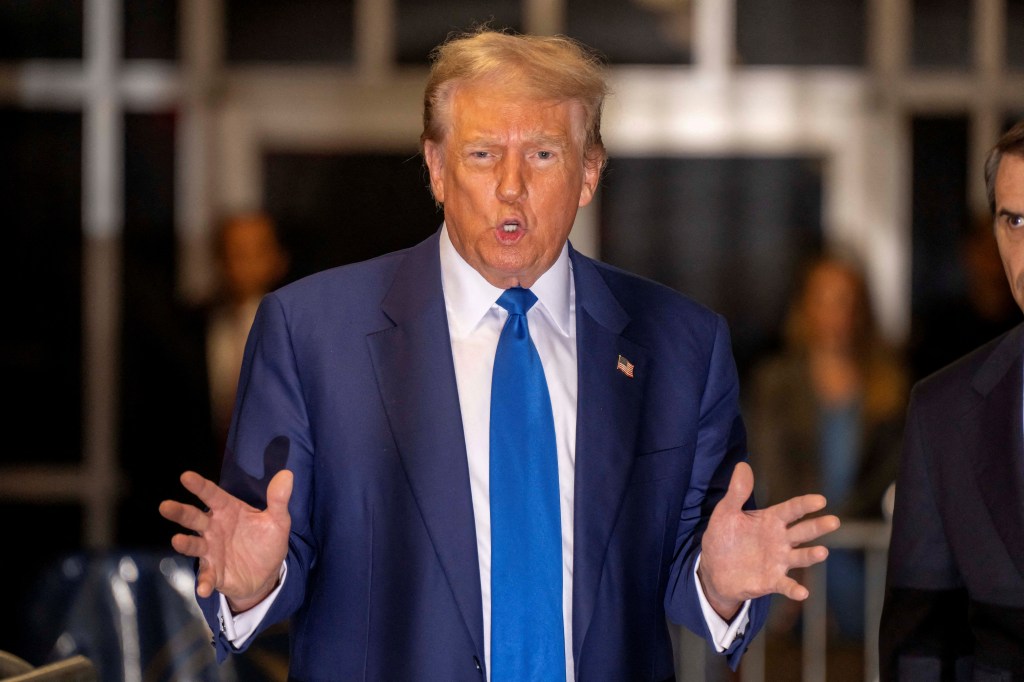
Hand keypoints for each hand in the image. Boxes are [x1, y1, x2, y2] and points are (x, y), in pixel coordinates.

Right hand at [158, 469, 292, 611]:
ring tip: (177, 540)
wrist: (267, 573)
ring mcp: (211, 550)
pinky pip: (206, 576)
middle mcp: (214, 528)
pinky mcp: (214, 572)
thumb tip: (287, 474)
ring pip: (193, 544)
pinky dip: (204, 582)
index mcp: (227, 510)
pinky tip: (204, 588)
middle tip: (166, 506)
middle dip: (180, 512)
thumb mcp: (278, 521)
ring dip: (185, 543)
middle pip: (194, 518)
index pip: (212, 495)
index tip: (186, 476)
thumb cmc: (266, 541)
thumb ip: (278, 499)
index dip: (199, 486)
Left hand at [697, 462, 839, 619]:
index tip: (820, 500)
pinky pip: (786, 585)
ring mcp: (779, 561)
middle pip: (803, 531)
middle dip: (818, 527)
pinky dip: (795, 589)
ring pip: (800, 557)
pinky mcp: (772, 581)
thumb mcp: (725, 513)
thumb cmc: (723, 538)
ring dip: (811, 555)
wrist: (714, 570)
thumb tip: (742, 465)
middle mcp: (780, 540)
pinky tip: (802, 592)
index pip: (791, 510)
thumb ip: (737, 492)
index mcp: (770, 520)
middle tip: (834, 521)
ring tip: (822, 552)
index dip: (805, 504)